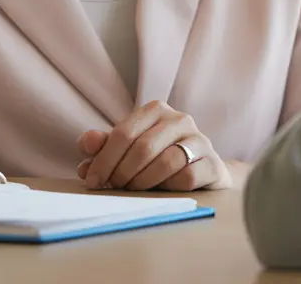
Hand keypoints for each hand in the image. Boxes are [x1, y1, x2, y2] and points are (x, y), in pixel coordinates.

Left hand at [75, 100, 231, 191]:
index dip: (104, 159)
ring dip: (143, 181)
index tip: (92, 181)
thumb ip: (104, 145)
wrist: (199, 170)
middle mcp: (179, 119)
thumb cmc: (156, 157)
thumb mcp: (126, 149)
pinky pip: (187, 176)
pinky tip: (162, 190)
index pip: (123, 133)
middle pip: (143, 148)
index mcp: (155, 110)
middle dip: (122, 172)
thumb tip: (86, 143)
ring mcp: (200, 139)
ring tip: (134, 190)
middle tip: (112, 187)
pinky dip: (169, 186)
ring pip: (166, 162)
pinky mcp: (213, 162)